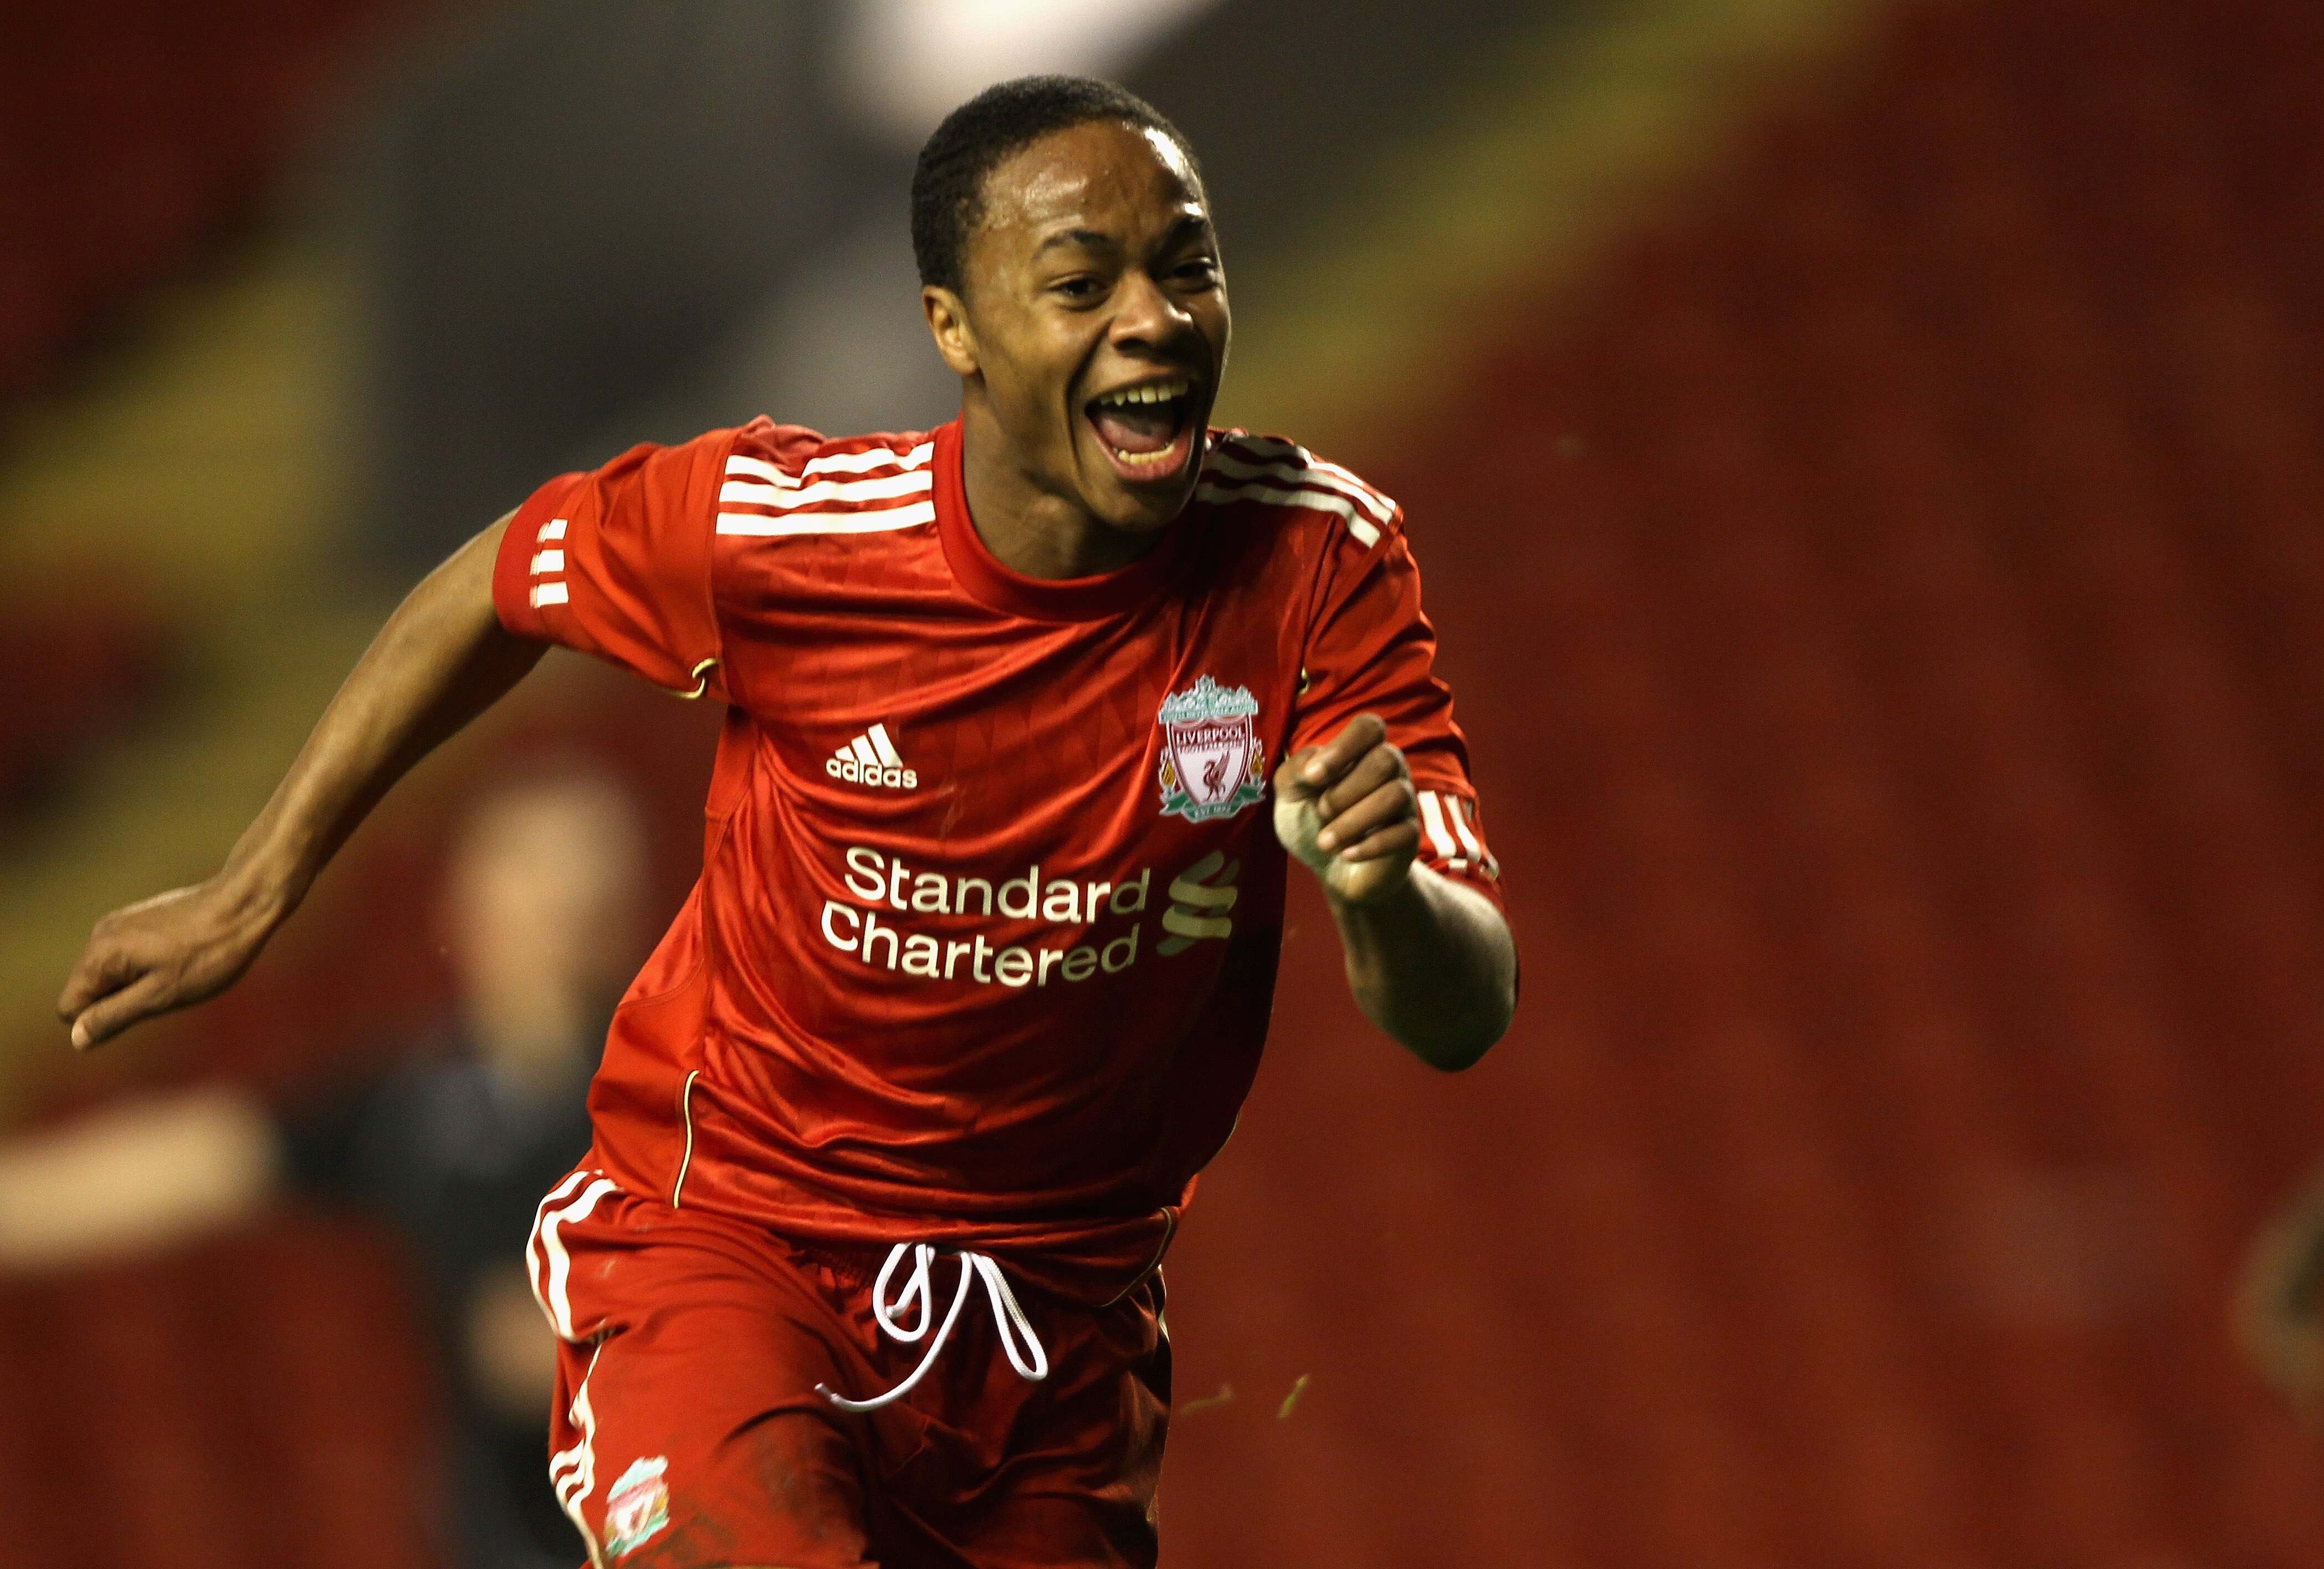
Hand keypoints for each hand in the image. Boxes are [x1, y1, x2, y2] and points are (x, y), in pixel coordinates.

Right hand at [56, 880, 278, 1049]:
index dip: (104, 1018)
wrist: (244, 903)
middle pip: (91, 990)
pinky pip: (129, 958)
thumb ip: (114, 1017)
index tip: (146, 1004)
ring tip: (180, 971)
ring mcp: (120, 924)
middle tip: (168, 988)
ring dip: (139, 984)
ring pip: (113, 974)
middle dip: (123, 1000)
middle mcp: (100, 935)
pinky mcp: (140, 919)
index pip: (70, 1008)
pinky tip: (184, 958)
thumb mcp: (161, 995)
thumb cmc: (208, 954)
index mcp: (99, 955)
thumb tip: (77, 1038)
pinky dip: (151, 966)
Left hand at [1272, 713, 1417, 905]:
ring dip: (1352, 821)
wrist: (1327, 868)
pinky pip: (1403, 832)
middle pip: (1386, 759)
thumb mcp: (1290, 794)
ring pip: (1396, 795)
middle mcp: (1389, 770)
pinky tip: (1347, 854)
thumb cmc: (1310, 820)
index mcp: (1360, 751)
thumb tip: (1314, 764)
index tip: (1313, 777)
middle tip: (1320, 812)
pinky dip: (1369, 846)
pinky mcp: (1410, 836)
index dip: (1343, 746)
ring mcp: (1404, 802)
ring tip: (1326, 841)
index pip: (1369, 727)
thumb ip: (1295, 770)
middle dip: (1344, 791)